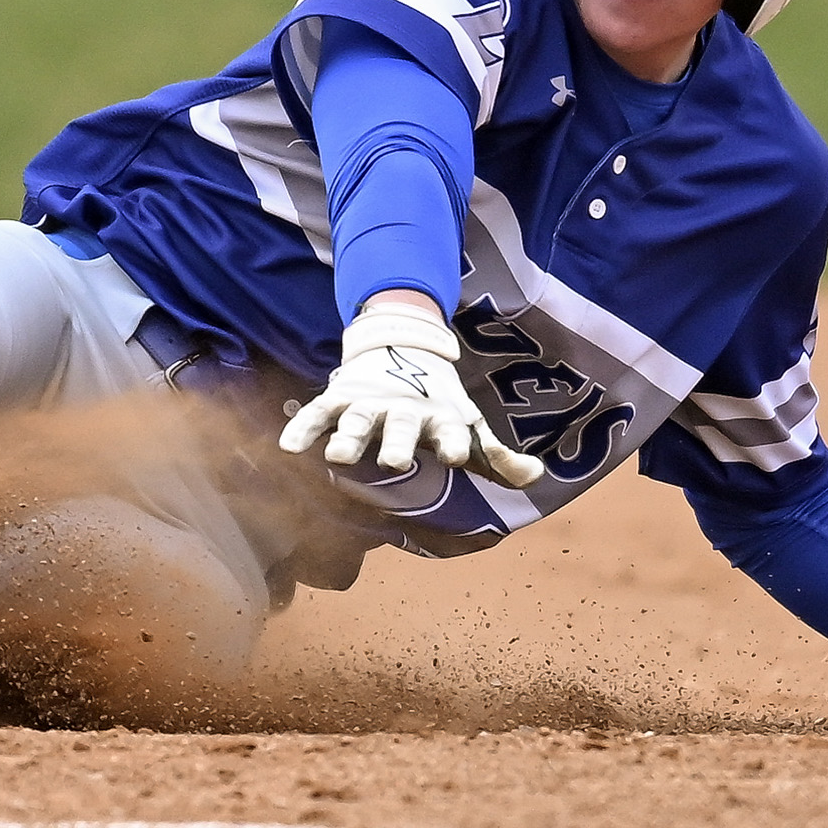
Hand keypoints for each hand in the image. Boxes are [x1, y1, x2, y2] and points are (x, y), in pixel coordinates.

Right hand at [277, 293, 547, 488]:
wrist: (402, 349)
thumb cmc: (437, 403)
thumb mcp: (469, 424)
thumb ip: (496, 456)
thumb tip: (537, 479)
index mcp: (439, 417)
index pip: (451, 430)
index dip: (455, 442)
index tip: (457, 456)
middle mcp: (404, 410)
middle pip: (401, 428)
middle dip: (399, 444)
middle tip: (396, 463)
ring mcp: (370, 402)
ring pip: (358, 421)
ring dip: (350, 438)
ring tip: (337, 458)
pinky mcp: (341, 397)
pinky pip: (318, 412)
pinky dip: (304, 426)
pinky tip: (289, 447)